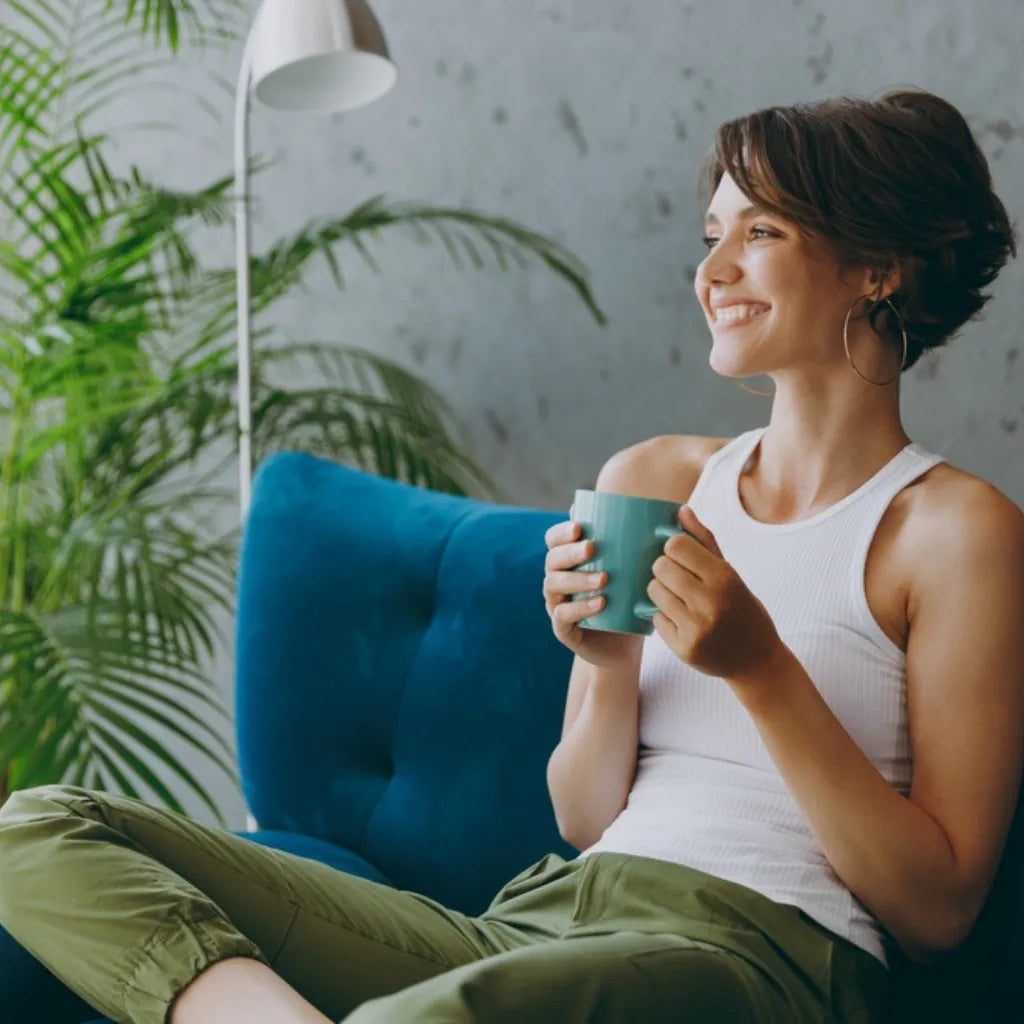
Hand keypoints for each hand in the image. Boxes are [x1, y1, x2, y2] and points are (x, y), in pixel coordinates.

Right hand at [542, 519, 643, 670]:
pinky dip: (580, 607)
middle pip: (552, 559)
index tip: (581, 527)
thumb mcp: (634, 572)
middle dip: (570, 551)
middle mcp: (557, 579)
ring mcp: (557, 604)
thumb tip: (674, 511)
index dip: (562, 532)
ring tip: (604, 578)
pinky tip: (600, 603)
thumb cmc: (630, 600)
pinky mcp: (563, 629)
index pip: (553, 539)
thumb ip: (641, 545)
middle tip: (592, 547)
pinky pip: (563, 615)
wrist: (625, 645)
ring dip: (577, 579)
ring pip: (554, 585)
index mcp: (569, 561)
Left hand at [646, 506, 783, 682]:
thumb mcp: (730, 572)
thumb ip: (704, 540)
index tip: (682, 556)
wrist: (756, 659)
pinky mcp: (684, 649)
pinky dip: (664, 617)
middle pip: (660, 567)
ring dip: (661, 592)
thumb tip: (680, 510)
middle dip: (664, 569)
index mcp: (724, 578)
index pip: (676, 545)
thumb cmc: (742, 608)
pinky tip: (682, 621)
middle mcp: (711, 602)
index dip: (673, 548)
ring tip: (680, 599)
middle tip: (679, 579)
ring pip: (654, 591)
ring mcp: (697, 628)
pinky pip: (655, 618)